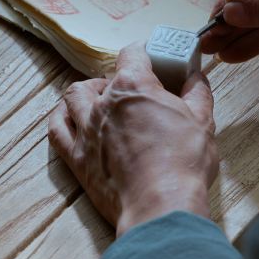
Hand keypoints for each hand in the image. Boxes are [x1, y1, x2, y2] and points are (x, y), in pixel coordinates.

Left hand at [48, 42, 218, 235]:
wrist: (160, 206)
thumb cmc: (183, 164)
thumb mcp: (202, 121)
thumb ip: (197, 92)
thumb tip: (196, 76)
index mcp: (133, 87)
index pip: (132, 54)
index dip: (143, 52)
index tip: (150, 58)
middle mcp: (103, 103)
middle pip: (102, 78)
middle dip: (117, 79)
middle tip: (134, 90)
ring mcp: (86, 130)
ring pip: (73, 97)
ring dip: (86, 93)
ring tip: (99, 99)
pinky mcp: (77, 158)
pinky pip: (56, 130)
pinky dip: (61, 118)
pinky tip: (69, 117)